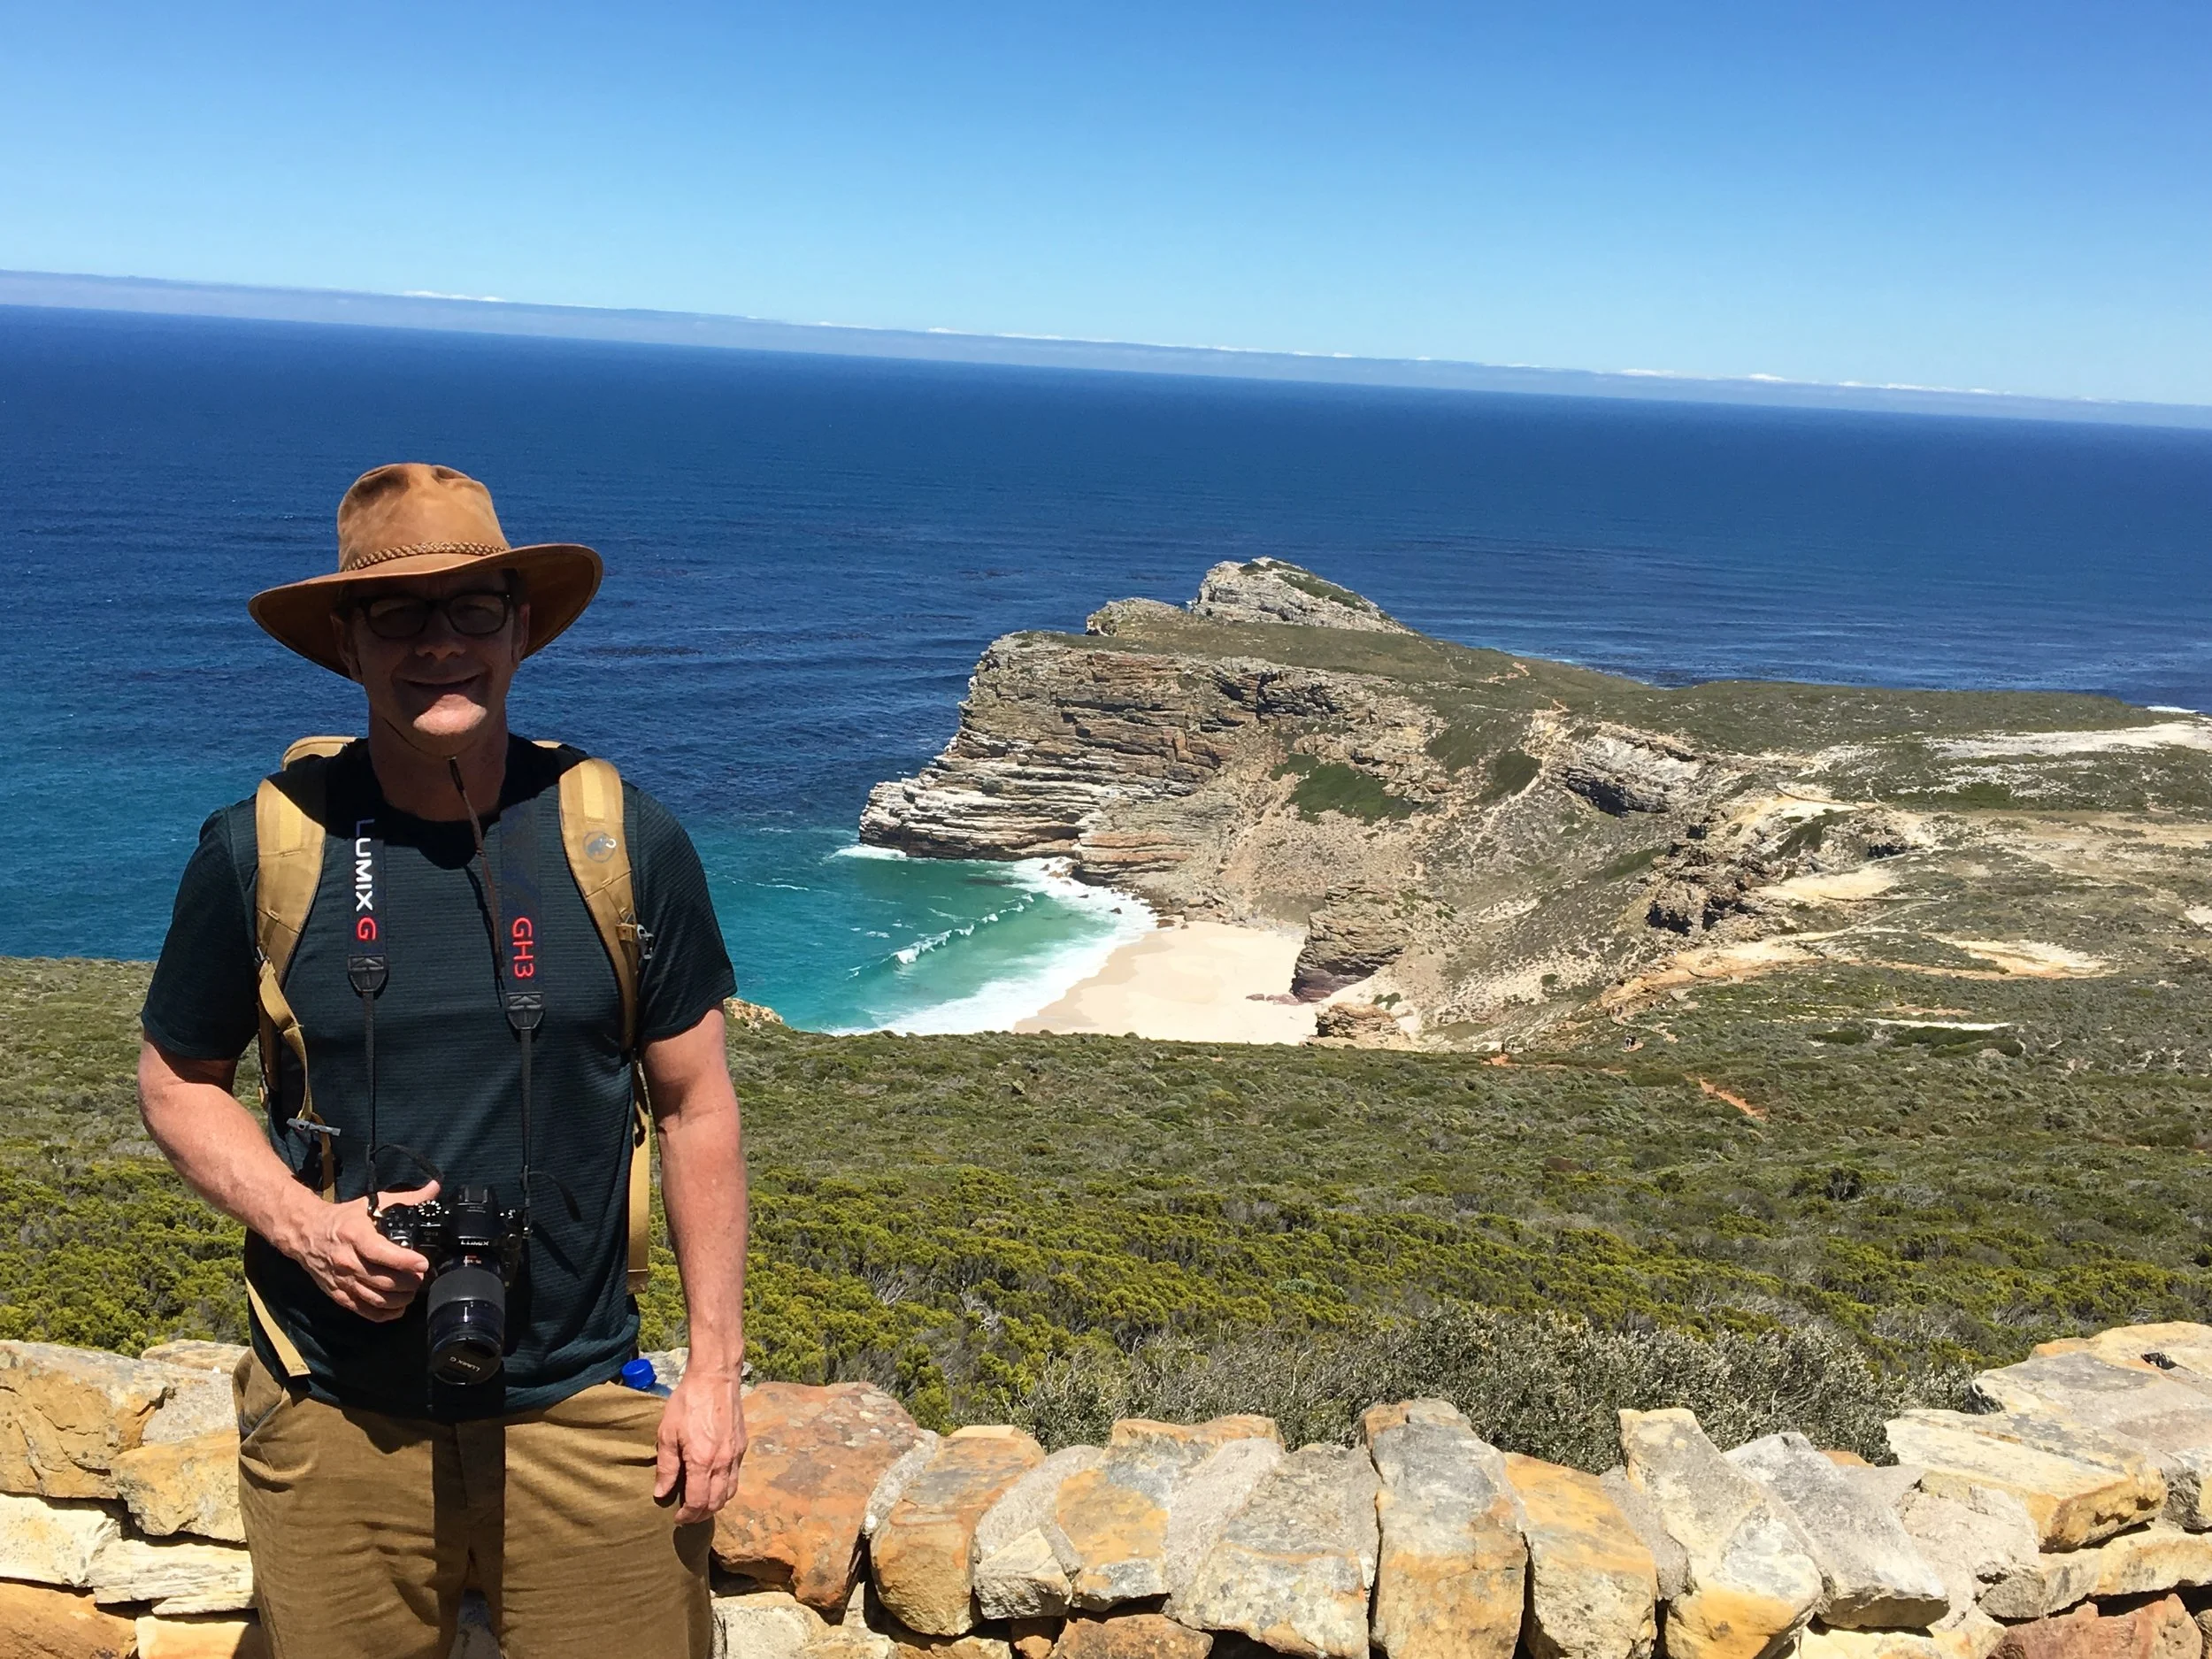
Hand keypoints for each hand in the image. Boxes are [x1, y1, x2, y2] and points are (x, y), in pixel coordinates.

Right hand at [283, 1182, 437, 1320]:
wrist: (306, 1234)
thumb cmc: (343, 1219)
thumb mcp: (372, 1204)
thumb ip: (406, 1198)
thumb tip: (435, 1188)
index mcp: (355, 1236)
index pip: (380, 1252)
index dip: (404, 1261)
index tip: (423, 1263)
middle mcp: (347, 1261)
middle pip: (382, 1280)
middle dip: (409, 1282)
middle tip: (423, 1277)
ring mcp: (342, 1281)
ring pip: (375, 1299)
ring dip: (400, 1299)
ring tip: (414, 1291)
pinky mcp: (338, 1295)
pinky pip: (364, 1311)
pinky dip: (384, 1314)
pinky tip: (398, 1308)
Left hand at [655, 1364, 746, 1522]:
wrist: (715, 1377)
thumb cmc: (687, 1402)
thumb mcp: (668, 1433)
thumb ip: (666, 1466)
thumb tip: (661, 1493)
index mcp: (702, 1462)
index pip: (697, 1502)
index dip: (687, 1516)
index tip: (677, 1518)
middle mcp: (723, 1463)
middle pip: (717, 1503)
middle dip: (702, 1515)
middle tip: (688, 1516)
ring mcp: (736, 1455)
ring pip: (731, 1492)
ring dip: (716, 1504)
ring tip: (701, 1504)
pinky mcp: (742, 1446)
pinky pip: (736, 1476)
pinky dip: (726, 1488)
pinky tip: (714, 1482)